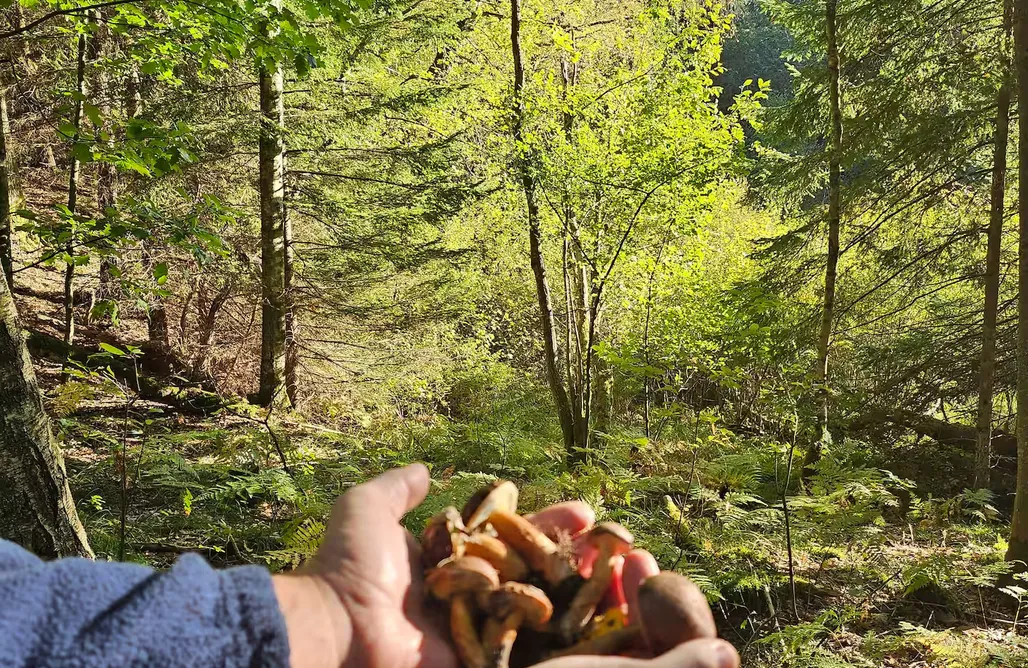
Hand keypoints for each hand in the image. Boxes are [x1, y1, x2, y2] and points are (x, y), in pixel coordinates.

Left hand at [273, 464, 738, 667]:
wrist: (338, 630)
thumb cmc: (349, 569)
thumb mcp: (366, 511)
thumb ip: (396, 490)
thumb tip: (422, 470)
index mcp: (453, 565)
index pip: (514, 540)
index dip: (550, 525)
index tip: (585, 512)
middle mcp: (475, 600)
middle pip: (540, 574)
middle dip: (583, 558)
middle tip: (623, 542)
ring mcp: (485, 637)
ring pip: (551, 613)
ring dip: (594, 594)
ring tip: (635, 574)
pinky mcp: (490, 664)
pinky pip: (542, 653)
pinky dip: (582, 639)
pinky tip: (621, 618)